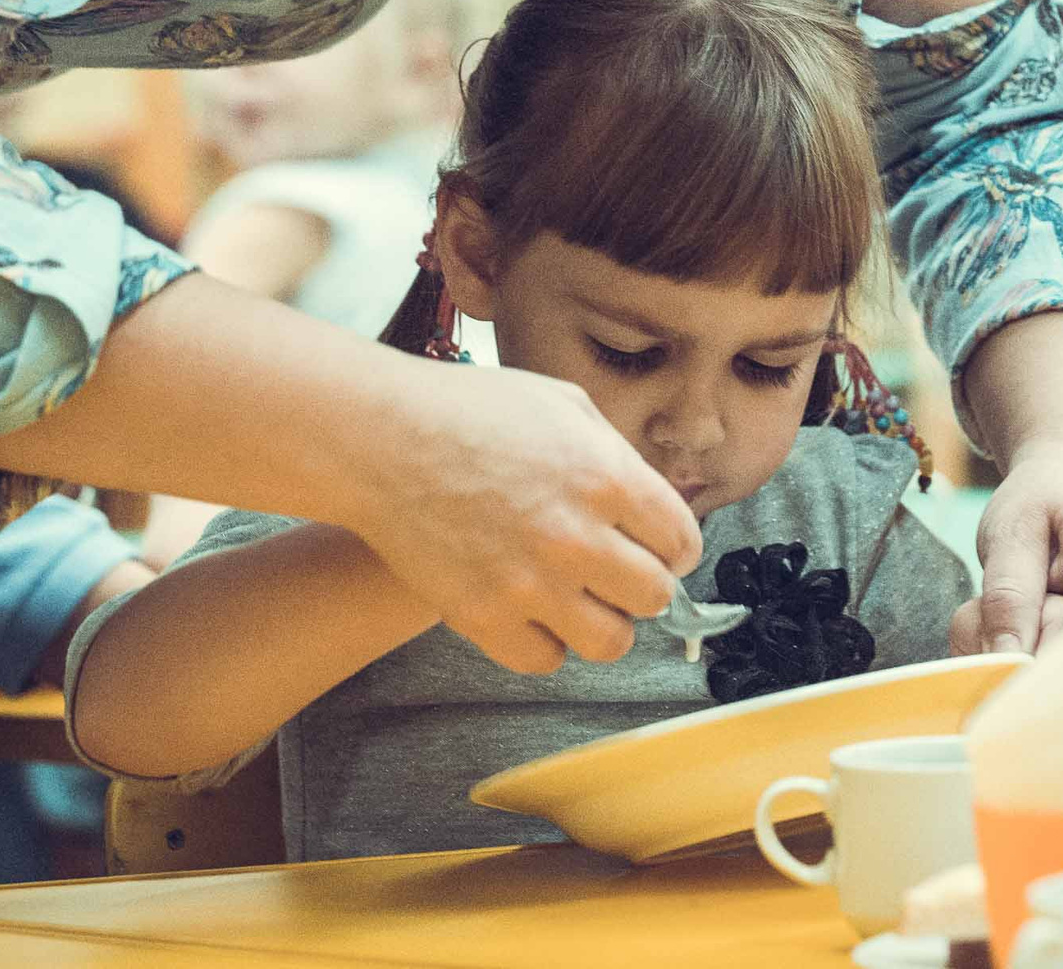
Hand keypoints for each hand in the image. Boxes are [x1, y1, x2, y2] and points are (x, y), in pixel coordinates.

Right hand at [335, 360, 701, 675]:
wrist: (380, 438)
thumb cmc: (468, 409)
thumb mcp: (561, 403)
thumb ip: (614, 454)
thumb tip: (646, 500)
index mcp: (607, 477)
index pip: (682, 542)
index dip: (673, 546)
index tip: (658, 549)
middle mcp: (577, 537)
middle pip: (654, 597)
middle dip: (640, 584)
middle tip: (616, 572)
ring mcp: (530, 583)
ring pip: (610, 642)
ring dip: (601, 621)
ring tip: (578, 598)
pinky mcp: (484, 617)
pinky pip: (546, 660)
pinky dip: (544, 642)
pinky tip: (532, 611)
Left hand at [952, 449, 1062, 658]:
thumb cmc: (1045, 503)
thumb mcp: (1012, 529)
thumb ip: (1007, 594)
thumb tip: (1006, 660)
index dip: (1044, 657)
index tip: (997, 659)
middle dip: (1036, 656)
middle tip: (1003, 613)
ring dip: (1041, 663)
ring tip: (1024, 615)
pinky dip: (1051, 669)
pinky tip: (1036, 632)